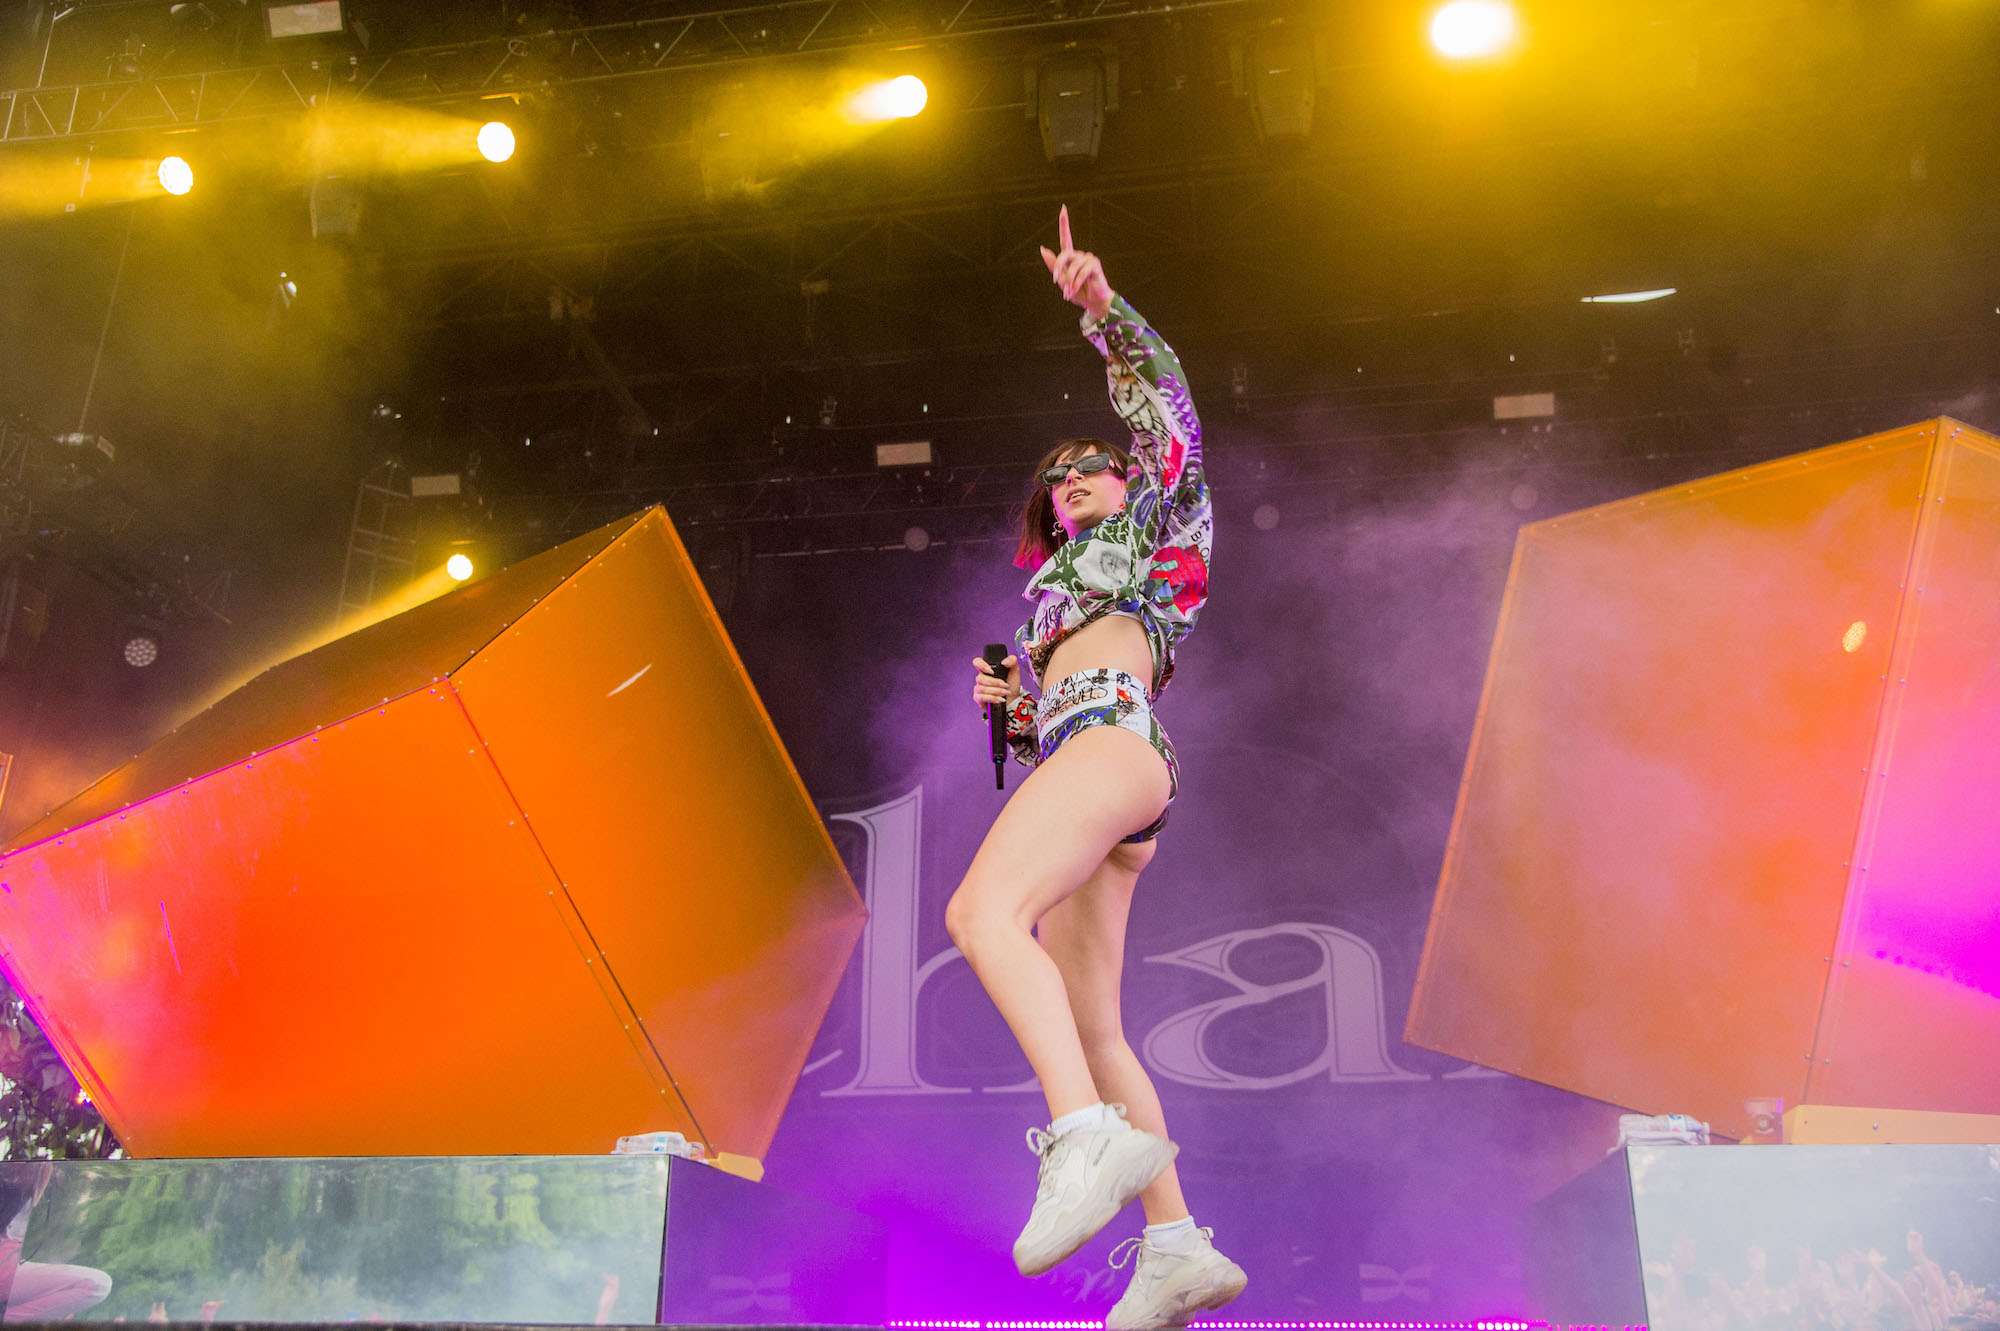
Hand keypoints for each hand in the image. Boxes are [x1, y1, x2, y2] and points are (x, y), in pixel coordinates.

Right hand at [971, 654, 1021, 711]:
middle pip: (980, 678)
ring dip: (996, 691)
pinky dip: (992, 698)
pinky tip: (1000, 699)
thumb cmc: (1011, 685)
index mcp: (988, 670)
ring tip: (1005, 692)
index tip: (992, 672)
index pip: (977, 662)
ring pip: (981, 688)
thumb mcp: (1015, 671)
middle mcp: (981, 678)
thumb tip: (1004, 662)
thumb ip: (1012, 660)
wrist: (1014, 700)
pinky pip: (981, 697)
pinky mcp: (979, 699)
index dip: (981, 665)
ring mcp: (979, 689)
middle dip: (995, 683)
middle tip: (1006, 685)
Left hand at [1039, 205, 1113, 319]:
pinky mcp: (1095, 266)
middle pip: (1064, 254)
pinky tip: (1074, 290)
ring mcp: (1089, 259)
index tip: (1063, 208)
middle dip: (1058, 267)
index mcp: (1071, 258)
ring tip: (1069, 293)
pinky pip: (1082, 271)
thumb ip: (1054, 265)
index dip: (1064, 223)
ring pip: (1073, 266)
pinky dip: (1076, 282)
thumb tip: (1042, 248)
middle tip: (1056, 281)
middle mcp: (1081, 256)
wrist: (1093, 303)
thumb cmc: (1078, 293)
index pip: (1066, 238)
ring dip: (1069, 281)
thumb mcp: (1062, 280)